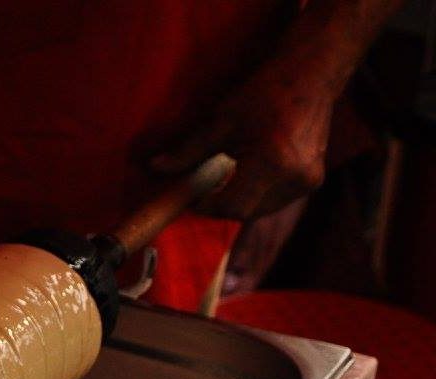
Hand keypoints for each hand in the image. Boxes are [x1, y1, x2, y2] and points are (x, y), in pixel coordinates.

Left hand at [150, 67, 334, 220]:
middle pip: (245, 212)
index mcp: (272, 162)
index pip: (231, 206)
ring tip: (224, 181)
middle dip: (220, 206)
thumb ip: (189, 151)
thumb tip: (155, 167)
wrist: (311, 76)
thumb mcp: (222, 121)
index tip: (191, 197)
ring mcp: (308, 181)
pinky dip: (256, 196)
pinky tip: (245, 177)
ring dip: (238, 202)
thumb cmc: (265, 93)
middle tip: (203, 190)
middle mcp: (294, 177)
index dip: (206, 207)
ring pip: (260, 211)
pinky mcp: (313, 181)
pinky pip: (275, 201)